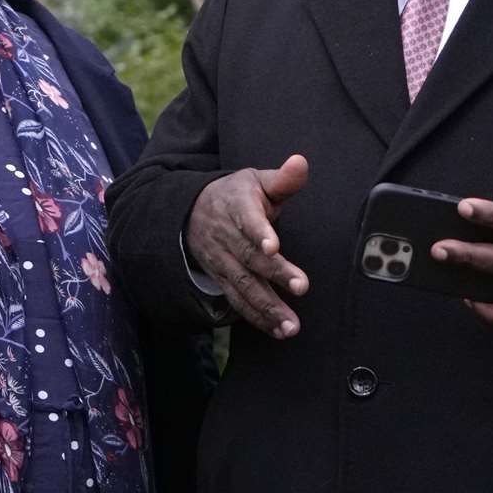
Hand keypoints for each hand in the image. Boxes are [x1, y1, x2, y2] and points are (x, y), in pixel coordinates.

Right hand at [185, 155, 310, 338]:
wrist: (191, 212)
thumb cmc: (235, 196)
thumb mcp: (255, 181)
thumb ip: (282, 179)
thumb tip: (301, 162)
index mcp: (237, 206)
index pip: (247, 219)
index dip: (260, 232)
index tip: (273, 246)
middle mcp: (226, 236)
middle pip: (250, 257)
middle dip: (274, 274)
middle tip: (301, 287)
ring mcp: (221, 260)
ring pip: (243, 285)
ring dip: (267, 306)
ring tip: (290, 324)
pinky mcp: (221, 278)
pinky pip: (237, 300)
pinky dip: (256, 317)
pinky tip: (276, 330)